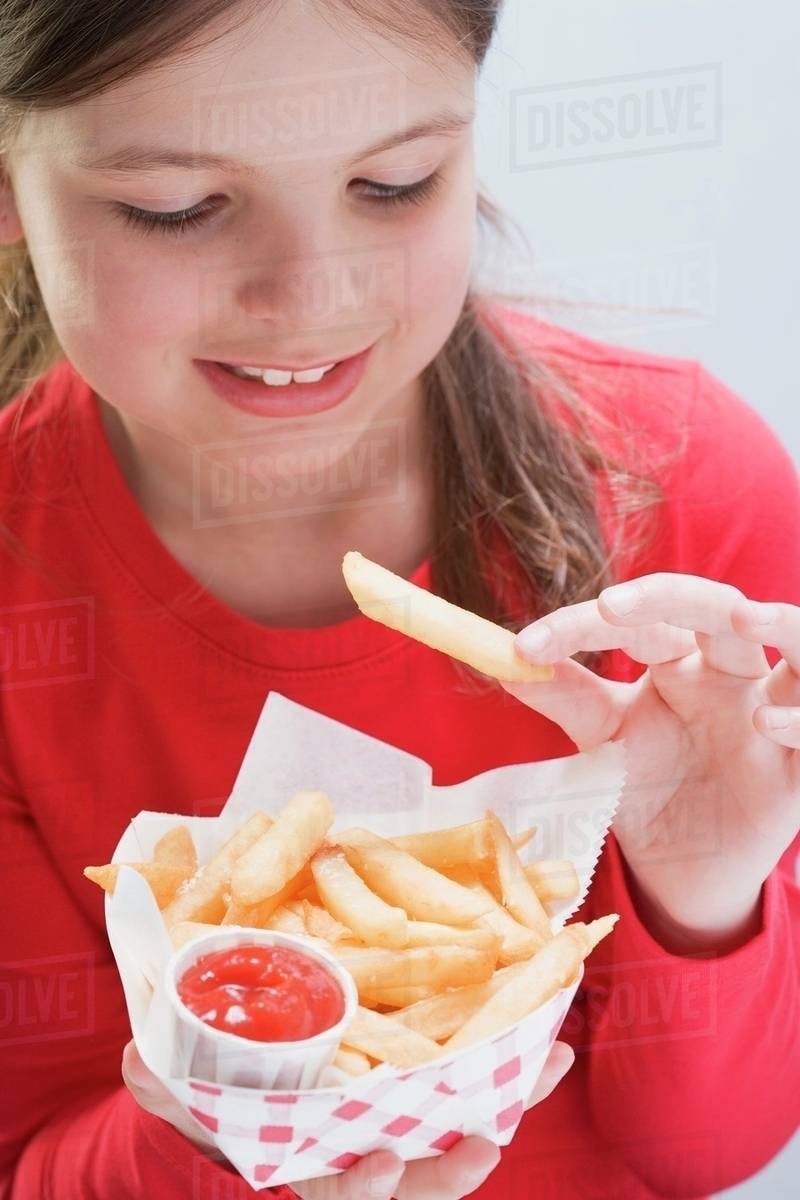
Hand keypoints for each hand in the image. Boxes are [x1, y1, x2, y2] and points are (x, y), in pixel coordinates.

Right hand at [121, 1038, 572, 1189]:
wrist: (241, 1091)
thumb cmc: (218, 1100)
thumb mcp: (187, 1096)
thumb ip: (167, 1084)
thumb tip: (140, 1058)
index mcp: (310, 1166)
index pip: (340, 1191)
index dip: (365, 1185)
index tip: (384, 1162)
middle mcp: (361, 1156)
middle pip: (419, 1181)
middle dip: (453, 1167)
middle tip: (485, 1143)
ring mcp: (397, 1126)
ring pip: (459, 1131)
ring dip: (507, 1102)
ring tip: (549, 1063)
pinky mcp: (421, 1089)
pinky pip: (473, 1087)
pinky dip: (510, 1065)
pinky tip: (546, 1034)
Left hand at [508, 573, 799, 950]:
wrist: (678, 871)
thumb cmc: (646, 789)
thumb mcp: (602, 739)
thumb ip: (563, 694)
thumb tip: (500, 657)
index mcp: (680, 662)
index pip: (641, 620)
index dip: (582, 625)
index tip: (524, 647)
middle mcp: (729, 676)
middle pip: (718, 609)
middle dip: (672, 596)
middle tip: (613, 606)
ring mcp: (770, 715)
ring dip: (781, 624)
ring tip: (742, 618)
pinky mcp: (797, 770)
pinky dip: (798, 720)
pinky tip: (765, 720)